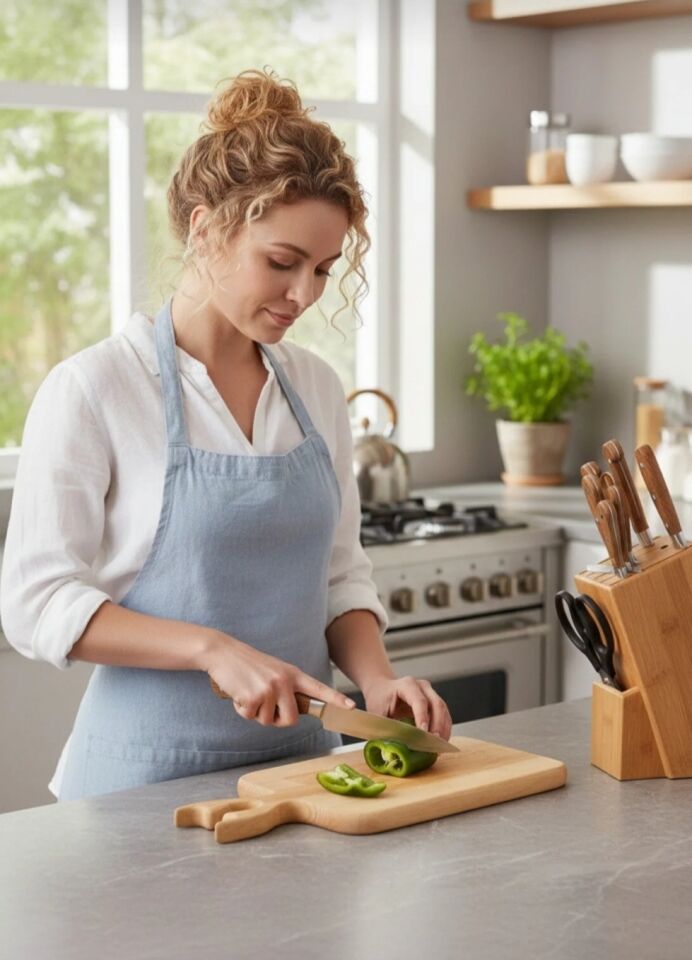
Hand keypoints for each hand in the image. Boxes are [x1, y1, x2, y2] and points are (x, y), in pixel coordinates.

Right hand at [202, 631, 355, 727]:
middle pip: (292, 719)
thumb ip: (287, 688)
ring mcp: (269, 688)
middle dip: (277, 720)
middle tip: (264, 706)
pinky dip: (242, 710)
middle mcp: (284, 681)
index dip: (336, 699)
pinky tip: (239, 693)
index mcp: (293, 674)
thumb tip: (293, 714)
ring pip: (268, 721)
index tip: (351, 707)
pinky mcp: (253, 696)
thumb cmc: (248, 665)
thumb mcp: (274, 671)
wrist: (224, 652)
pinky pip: (250, 718)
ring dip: (255, 713)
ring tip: (249, 692)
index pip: (318, 688)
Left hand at [362, 675, 452, 739]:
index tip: (424, 734)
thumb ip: (389, 728)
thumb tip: (397, 747)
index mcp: (406, 685)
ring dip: (444, 730)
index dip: (423, 718)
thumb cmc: (379, 699)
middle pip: (437, 705)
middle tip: (434, 744)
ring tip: (438, 748)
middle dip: (438, 726)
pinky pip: (444, 715)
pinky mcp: (435, 702)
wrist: (382, 689)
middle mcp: (422, 686)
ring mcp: (430, 693)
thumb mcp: (379, 713)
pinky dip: (444, 729)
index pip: (419, 701)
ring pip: (443, 711)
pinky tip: (440, 743)